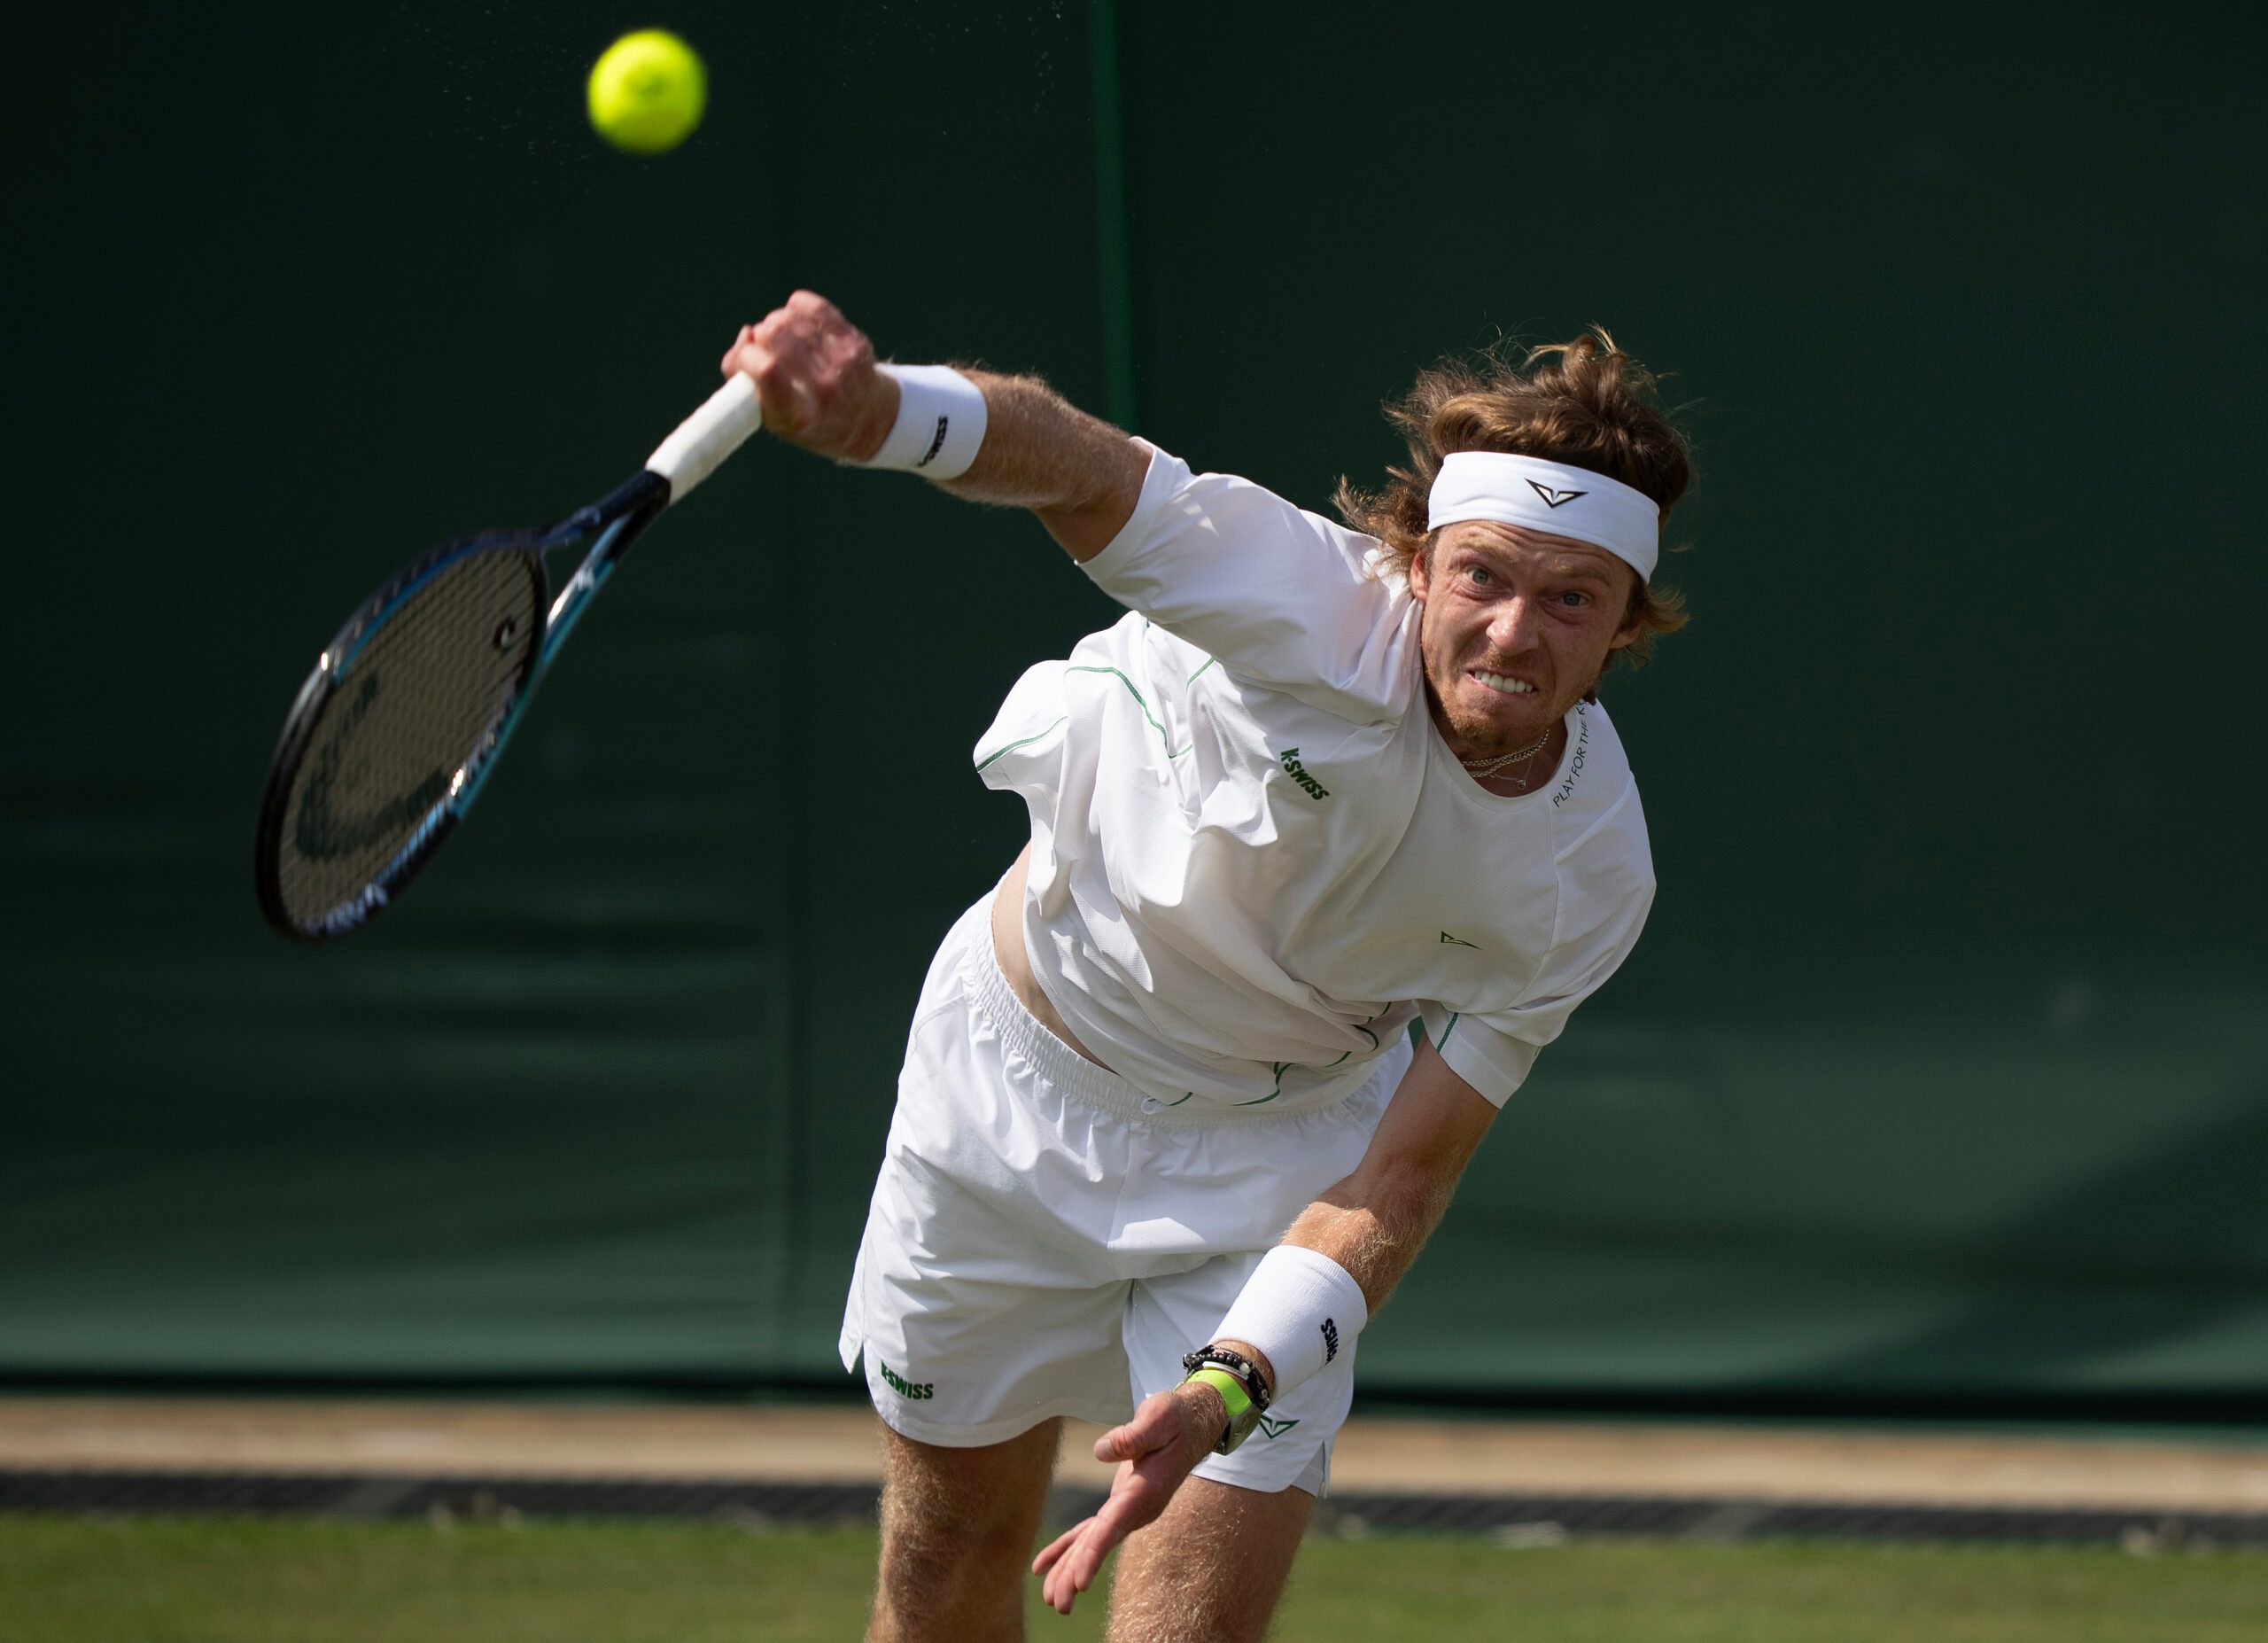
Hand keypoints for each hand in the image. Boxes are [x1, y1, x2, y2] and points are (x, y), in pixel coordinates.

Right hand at [717, 290, 897, 460]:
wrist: (865, 419)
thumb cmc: (804, 417)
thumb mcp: (769, 415)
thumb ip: (741, 378)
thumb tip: (747, 334)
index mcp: (798, 416)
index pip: (766, 369)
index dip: (746, 355)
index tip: (747, 358)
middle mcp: (824, 390)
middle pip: (775, 335)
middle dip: (760, 334)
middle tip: (764, 346)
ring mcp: (842, 363)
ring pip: (790, 318)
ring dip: (776, 322)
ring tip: (780, 337)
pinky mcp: (854, 342)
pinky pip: (814, 306)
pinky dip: (796, 307)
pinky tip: (795, 320)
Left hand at [1030, 1381, 1222, 1615]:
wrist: (1193, 1424)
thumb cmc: (1175, 1417)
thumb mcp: (1159, 1416)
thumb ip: (1133, 1435)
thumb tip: (1101, 1451)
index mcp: (1146, 1490)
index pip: (1115, 1524)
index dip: (1095, 1553)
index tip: (1080, 1581)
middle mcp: (1138, 1508)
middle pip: (1102, 1543)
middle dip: (1078, 1573)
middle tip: (1057, 1603)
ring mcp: (1130, 1510)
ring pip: (1095, 1543)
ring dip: (1071, 1569)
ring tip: (1049, 1598)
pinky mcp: (1121, 1505)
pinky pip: (1091, 1532)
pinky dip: (1069, 1548)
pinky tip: (1045, 1566)